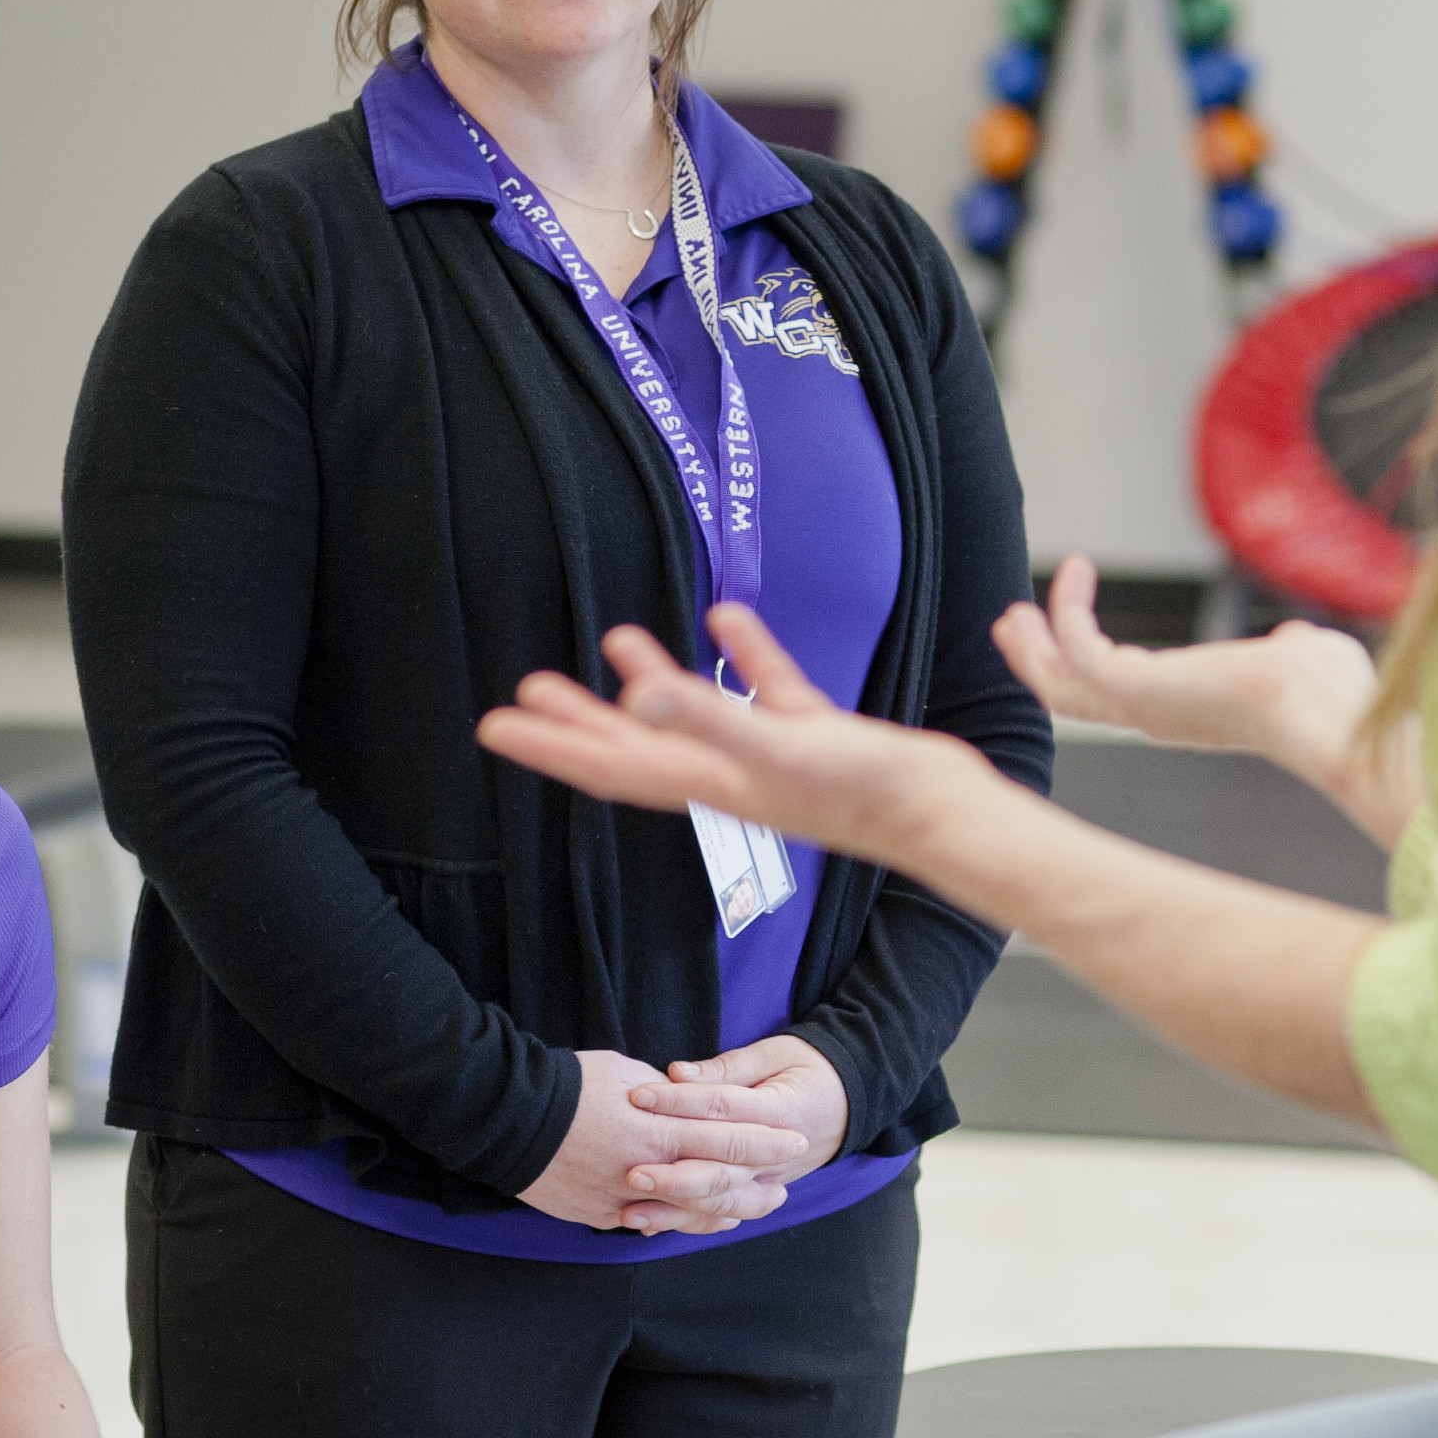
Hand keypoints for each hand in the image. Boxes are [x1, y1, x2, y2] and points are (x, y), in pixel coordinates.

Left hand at [481, 607, 992, 875]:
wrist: (942, 814)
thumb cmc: (864, 791)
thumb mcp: (779, 744)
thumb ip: (709, 718)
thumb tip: (637, 697)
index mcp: (706, 782)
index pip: (609, 764)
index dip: (550, 745)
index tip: (495, 728)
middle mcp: (727, 776)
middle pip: (634, 749)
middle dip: (579, 723)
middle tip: (527, 692)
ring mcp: (770, 757)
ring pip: (694, 719)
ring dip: (650, 687)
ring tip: (616, 643)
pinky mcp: (813, 737)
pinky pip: (763, 693)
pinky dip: (740, 661)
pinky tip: (727, 623)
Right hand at [520, 1044, 812, 1233]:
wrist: (507, 1117)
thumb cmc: (567, 1085)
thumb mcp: (625, 1072)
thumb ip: (665, 1097)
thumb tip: (688, 1104)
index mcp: (659, 1128)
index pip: (727, 1137)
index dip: (764, 1142)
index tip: (793, 1143)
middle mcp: (648, 1170)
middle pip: (716, 1184)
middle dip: (755, 1186)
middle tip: (784, 1188)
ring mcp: (623, 1199)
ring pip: (687, 1214)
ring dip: (723, 1213)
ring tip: (749, 1211)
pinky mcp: (600, 1214)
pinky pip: (648, 1223)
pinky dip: (678, 1223)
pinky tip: (698, 1221)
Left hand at [624, 1034, 849, 1217]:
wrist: (849, 1101)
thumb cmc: (806, 1068)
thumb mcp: (773, 1054)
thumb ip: (726, 1069)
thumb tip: (676, 1073)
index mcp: (780, 1112)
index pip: (723, 1108)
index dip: (679, 1102)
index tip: (638, 1096)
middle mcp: (776, 1156)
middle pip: (721, 1170)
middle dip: (674, 1175)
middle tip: (630, 1172)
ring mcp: (769, 1181)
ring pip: (720, 1203)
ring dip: (674, 1211)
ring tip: (630, 1212)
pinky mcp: (759, 1193)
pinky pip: (724, 1215)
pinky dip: (688, 1224)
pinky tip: (650, 1226)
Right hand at [995, 559, 1419, 847]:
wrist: (1326, 711)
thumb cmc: (1329, 694)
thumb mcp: (1294, 663)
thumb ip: (1283, 651)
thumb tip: (1293, 641)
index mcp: (1184, 717)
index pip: (1117, 701)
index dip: (1085, 668)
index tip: (1069, 633)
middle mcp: (1153, 719)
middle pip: (1069, 703)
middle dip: (1037, 663)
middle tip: (1012, 624)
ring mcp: (1139, 708)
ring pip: (1056, 689)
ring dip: (1030, 650)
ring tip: (1013, 613)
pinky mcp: (1133, 686)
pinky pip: (1077, 648)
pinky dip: (1067, 609)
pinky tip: (1077, 567)